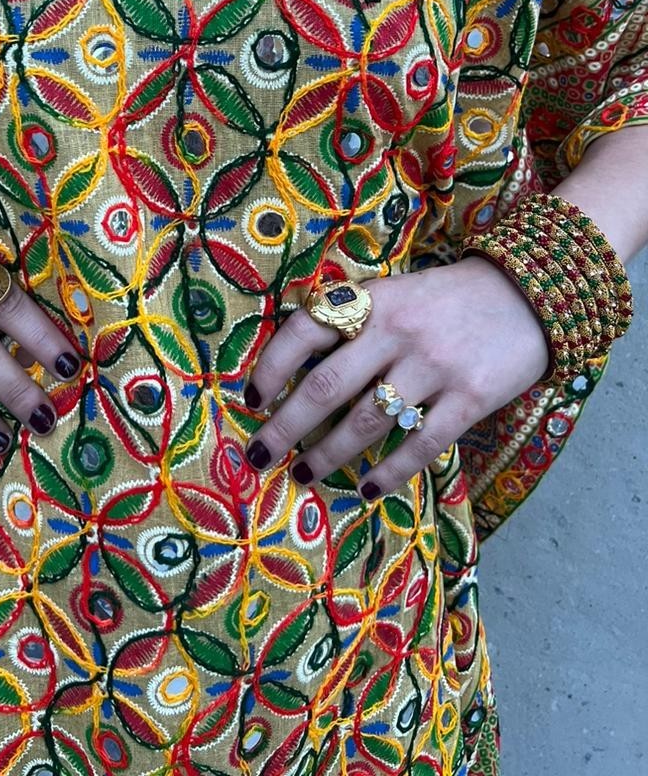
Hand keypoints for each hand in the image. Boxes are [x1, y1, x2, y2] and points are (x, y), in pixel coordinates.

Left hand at [241, 257, 550, 498]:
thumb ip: (355, 323)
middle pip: (325, 386)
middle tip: (261, 453)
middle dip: (286, 425)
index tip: (251, 398)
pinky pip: (422, 444)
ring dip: (330, 454)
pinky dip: (390, 471)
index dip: (272, 366)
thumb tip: (298, 370)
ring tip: (306, 474)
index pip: (306, 330)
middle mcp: (397, 331)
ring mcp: (434, 366)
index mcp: (373, 300)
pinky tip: (368, 489)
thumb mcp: (396, 293)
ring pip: (367, 421)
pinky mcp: (471, 397)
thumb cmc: (448, 299)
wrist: (529, 294)